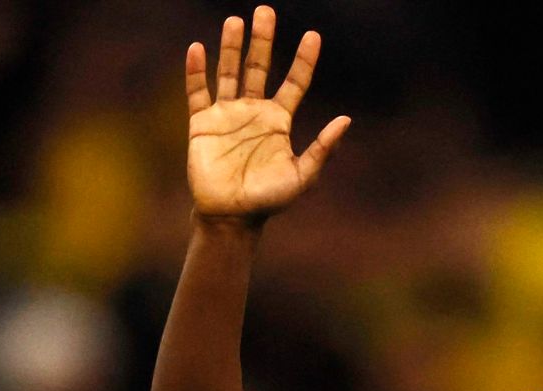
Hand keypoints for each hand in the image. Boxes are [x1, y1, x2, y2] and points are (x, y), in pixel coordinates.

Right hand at [184, 7, 350, 220]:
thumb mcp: (303, 176)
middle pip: (259, 67)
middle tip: (266, 11)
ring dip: (231, 47)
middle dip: (262, 40)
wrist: (232, 217)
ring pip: (229, 72)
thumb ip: (323, 148)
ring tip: (235, 21)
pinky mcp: (202, 124)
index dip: (304, 60)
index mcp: (279, 121)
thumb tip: (346, 119)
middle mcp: (253, 112)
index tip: (313, 36)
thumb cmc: (269, 200)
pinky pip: (198, 92)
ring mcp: (227, 115)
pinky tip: (198, 49)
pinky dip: (196, 72)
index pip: (294, 82)